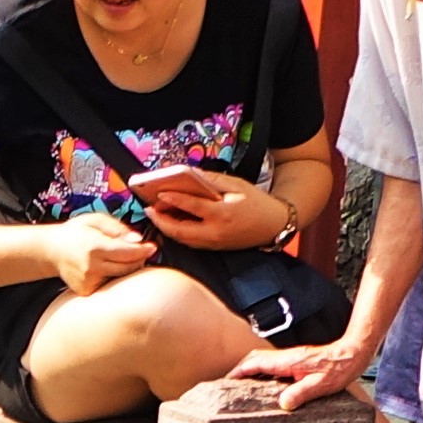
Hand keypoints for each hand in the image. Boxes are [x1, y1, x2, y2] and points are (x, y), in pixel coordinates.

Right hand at [53, 216, 158, 291]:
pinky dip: (114, 276)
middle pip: (128, 268)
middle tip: (139, 251)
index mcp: (94, 247)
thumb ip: (118, 228)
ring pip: (120, 278)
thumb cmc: (77, 232)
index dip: (144, 250)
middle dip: (138, 259)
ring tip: (119, 257)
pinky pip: (110, 285)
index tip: (152, 247)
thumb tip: (138, 239)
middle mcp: (91, 267)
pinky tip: (106, 267)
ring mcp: (88, 282)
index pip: (127, 252)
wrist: (52, 250)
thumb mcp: (96, 220)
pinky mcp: (86, 291)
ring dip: (127, 268)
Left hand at [140, 172, 294, 251]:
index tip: (159, 193)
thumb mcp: (236, 185)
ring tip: (156, 214)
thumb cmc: (256, 202)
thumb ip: (211, 181)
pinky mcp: (213, 248)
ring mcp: (213, 244)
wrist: (274, 224)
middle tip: (148, 209)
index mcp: (222, 214)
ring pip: (182, 239)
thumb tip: (189, 174)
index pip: (192, 207)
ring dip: (167, 227)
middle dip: (161, 221)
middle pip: (180, 231)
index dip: (173, 200)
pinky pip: (190, 242)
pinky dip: (178, 232)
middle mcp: (215, 233)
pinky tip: (171, 222)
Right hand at [231, 334, 378, 401]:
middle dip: (239, 370)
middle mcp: (286, 358)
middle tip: (229, 385)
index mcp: (288, 362)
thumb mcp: (320, 384)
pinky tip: (264, 386)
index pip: (256, 363)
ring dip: (250, 371)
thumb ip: (301, 393)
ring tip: (241, 387)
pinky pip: (273, 366)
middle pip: (254, 360)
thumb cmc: (339, 368)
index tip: (226, 381)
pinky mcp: (297, 363)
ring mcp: (291, 359)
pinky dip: (262, 373)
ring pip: (263, 362)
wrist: (352, 355)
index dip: (239, 372)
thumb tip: (283, 403)